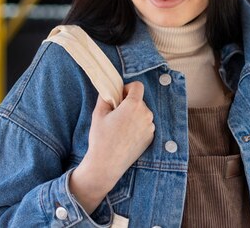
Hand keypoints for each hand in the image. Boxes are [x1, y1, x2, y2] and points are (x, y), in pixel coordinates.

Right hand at [69, 81, 154, 211]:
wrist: (107, 164)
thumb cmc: (101, 138)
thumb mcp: (98, 113)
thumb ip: (105, 97)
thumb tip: (110, 90)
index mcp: (134, 105)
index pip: (137, 86)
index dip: (127, 88)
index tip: (119, 97)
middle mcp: (146, 114)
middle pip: (139, 100)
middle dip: (129, 103)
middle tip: (116, 115)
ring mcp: (150, 126)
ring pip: (142, 113)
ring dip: (134, 115)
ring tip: (120, 128)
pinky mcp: (151, 137)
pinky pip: (145, 125)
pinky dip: (137, 126)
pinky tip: (126, 136)